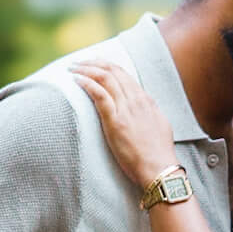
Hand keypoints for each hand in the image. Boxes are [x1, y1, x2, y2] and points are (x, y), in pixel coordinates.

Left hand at [72, 61, 176, 190]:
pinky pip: (99, 94)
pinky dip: (86, 83)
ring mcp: (126, 109)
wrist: (160, 169)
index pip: (125, 75)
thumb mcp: (159, 127)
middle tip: (79, 62)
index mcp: (147, 101)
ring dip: (86, 69)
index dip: (108, 67)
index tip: (95, 65)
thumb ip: (149, 114)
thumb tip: (144, 108)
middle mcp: (137, 100)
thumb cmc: (159, 154)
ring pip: (105, 78)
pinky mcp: (115, 121)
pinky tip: (76, 79)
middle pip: (114, 71)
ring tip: (73, 68)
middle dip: (94, 62)